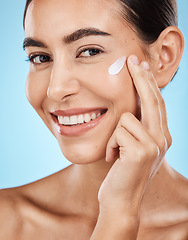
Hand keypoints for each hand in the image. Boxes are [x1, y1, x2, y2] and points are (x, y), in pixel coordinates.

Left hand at [98, 55, 171, 216]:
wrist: (121, 200)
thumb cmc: (123, 172)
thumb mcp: (133, 148)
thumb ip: (137, 129)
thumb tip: (131, 107)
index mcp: (161, 136)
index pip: (156, 103)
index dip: (148, 83)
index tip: (141, 66)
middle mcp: (163, 138)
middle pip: (152, 99)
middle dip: (141, 77)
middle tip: (132, 59)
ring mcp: (154, 145)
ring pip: (126, 117)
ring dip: (114, 136)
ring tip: (115, 153)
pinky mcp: (141, 151)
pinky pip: (118, 131)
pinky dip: (110, 145)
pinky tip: (113, 160)